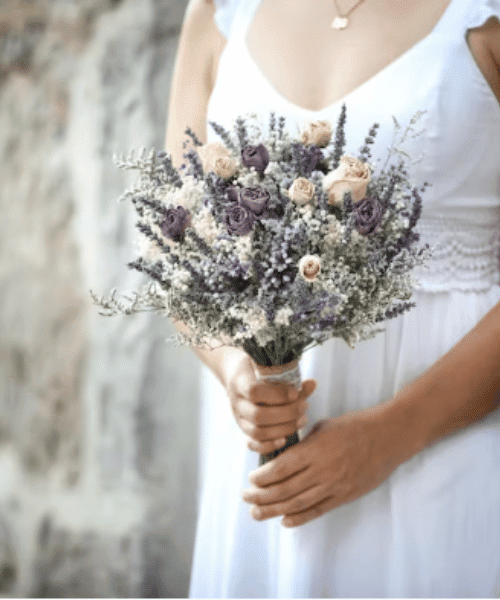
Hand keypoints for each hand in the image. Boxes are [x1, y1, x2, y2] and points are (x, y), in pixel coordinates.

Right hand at [224, 354, 316, 453]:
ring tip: (302, 420)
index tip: (294, 392)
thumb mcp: (269, 369)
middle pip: (258, 415)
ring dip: (283, 429)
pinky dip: (269, 445)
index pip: (254, 391)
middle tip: (304, 407)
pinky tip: (285, 439)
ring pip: (257, 432)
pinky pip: (252, 445)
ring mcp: (239, 419)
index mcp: (240, 383)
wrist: (240, 377)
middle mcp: (237, 403)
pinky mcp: (244, 431)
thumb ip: (290, 378)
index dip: (277, 394)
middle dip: (286, 413)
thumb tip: (312, 384)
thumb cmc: (258, 371)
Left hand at [242, 410, 398, 526]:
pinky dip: (300, 518)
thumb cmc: (355, 426)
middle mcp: (322, 471)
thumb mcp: (324, 426)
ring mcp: (334, 486)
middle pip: (285, 490)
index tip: (251, 480)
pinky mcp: (345, 496)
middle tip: (246, 498)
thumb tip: (284, 453)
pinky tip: (285, 521)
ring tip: (257, 513)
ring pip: (298, 504)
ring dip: (274, 510)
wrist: (387, 437)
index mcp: (314, 450)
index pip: (281, 468)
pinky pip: (319, 510)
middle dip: (262, 496)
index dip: (262, 477)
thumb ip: (304, 442)